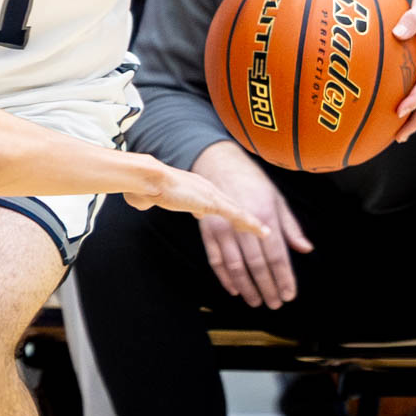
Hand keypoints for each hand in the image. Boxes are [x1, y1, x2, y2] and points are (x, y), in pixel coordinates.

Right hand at [124, 155, 267, 239]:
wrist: (145, 179)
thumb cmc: (148, 187)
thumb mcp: (165, 198)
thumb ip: (176, 203)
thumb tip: (187, 212)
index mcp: (200, 188)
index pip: (223, 204)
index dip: (237, 215)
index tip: (249, 224)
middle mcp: (209, 189)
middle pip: (236, 208)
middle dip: (251, 222)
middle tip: (267, 234)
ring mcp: (211, 194)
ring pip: (240, 212)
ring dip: (254, 226)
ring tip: (270, 237)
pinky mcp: (211, 202)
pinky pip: (236, 215)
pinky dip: (251, 223)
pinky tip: (264, 232)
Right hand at [192, 139, 311, 308]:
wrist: (220, 164)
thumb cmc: (253, 183)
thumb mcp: (277, 199)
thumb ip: (291, 227)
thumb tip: (305, 249)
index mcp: (265, 216)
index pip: (277, 255)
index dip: (284, 278)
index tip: (289, 295)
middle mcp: (244, 224)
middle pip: (257, 265)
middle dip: (267, 287)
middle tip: (275, 303)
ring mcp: (223, 228)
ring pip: (236, 267)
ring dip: (247, 288)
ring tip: (256, 302)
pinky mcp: (208, 231)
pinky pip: (216, 261)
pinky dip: (225, 278)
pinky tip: (235, 289)